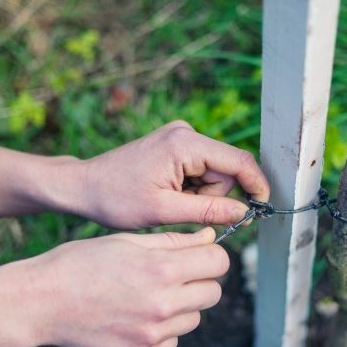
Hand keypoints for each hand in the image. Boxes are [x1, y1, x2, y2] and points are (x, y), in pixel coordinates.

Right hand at [14, 226, 227, 346]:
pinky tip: (132, 318)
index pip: (219, 262)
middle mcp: (163, 304)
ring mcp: (153, 334)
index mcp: (162, 269)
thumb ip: (173, 242)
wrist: (40, 301)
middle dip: (199, 281)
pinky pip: (171, 343)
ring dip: (179, 307)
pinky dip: (161, 332)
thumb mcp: (126, 241)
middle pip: (213, 293)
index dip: (210, 255)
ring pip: (193, 318)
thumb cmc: (81, 263)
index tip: (198, 256)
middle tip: (171, 276)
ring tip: (143, 297)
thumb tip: (209, 239)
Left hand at [71, 121, 269, 228]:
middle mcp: (185, 133)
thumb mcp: (164, 211)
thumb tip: (244, 213)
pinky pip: (201, 169)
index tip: (263, 208)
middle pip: (227, 169)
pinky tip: (169, 194)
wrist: (84, 187)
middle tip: (185, 211)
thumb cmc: (116, 199)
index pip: (238, 161)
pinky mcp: (175, 145)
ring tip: (170, 203)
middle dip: (216, 196)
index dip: (256, 185)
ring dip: (202, 194)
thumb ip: (208, 211)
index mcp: (184, 144)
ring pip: (215, 172)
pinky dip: (193, 188)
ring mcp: (180, 137)